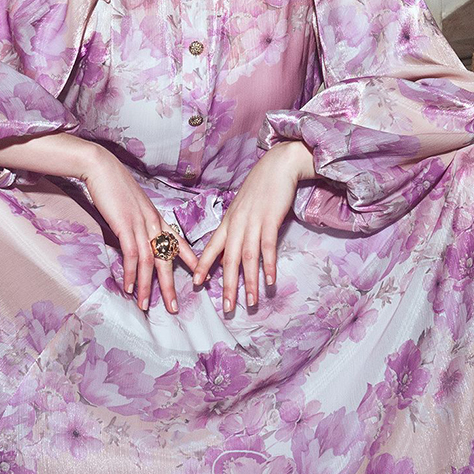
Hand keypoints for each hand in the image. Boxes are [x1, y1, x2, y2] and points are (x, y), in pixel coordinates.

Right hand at [81, 147, 199, 312]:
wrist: (101, 167)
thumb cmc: (115, 185)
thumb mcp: (133, 205)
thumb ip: (138, 222)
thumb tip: (136, 239)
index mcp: (157, 218)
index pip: (178, 242)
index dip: (191, 260)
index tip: (201, 276)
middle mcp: (154, 223)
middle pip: (167, 260)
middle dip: (170, 286)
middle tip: (173, 307)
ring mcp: (141, 224)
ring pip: (150, 262)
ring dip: (147, 286)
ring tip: (145, 305)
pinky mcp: (125, 225)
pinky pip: (132, 254)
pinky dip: (131, 273)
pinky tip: (129, 287)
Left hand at [192, 140, 313, 311]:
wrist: (277, 165)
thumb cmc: (260, 187)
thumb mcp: (241, 206)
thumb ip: (236, 226)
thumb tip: (230, 247)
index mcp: (228, 221)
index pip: (211, 247)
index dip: (203, 266)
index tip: (195, 284)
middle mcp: (237, 224)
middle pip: (228, 259)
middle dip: (227, 286)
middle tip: (226, 307)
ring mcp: (253, 222)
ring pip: (247, 257)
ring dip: (249, 282)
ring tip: (250, 302)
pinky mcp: (270, 219)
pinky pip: (268, 246)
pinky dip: (268, 265)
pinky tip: (271, 280)